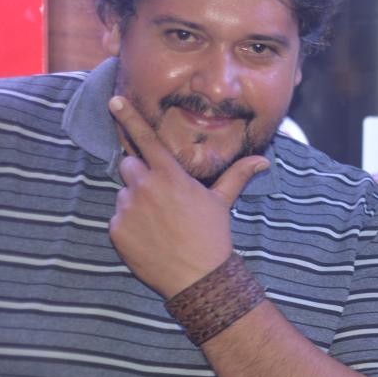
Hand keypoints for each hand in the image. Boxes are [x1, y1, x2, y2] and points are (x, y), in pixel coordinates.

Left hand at [108, 96, 266, 297]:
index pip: (147, 139)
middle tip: (160, 199)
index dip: (129, 117)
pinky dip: (129, 226)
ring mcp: (128, 208)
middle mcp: (146, 187)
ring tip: (158, 224)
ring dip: (135, 203)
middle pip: (130, 166)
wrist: (197, 276)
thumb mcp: (222, 202)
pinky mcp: (116, 229)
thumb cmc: (212, 236)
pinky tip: (149, 238)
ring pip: (124, 194)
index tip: (114, 100)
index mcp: (171, 176)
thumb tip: (263, 162)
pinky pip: (117, 218)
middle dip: (140, 176)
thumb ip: (237, 176)